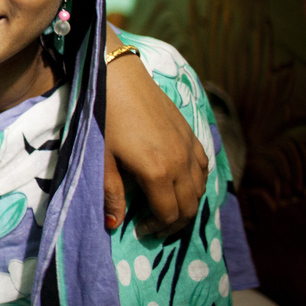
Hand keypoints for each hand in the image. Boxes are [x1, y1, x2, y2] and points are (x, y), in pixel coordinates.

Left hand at [102, 31, 207, 236]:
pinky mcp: (190, 131)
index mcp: (158, 172)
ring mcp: (189, 146)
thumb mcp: (101, 158)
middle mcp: (181, 162)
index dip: (157, 228)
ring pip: (201, 187)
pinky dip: (197, 180)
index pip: (169, 214)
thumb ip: (110, 193)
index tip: (140, 230)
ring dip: (188, 202)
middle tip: (155, 226)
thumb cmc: (102, 116)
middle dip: (175, 222)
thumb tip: (115, 224)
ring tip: (166, 207)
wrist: (115, 74)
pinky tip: (182, 181)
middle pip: (190, 205)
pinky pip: (204, 165)